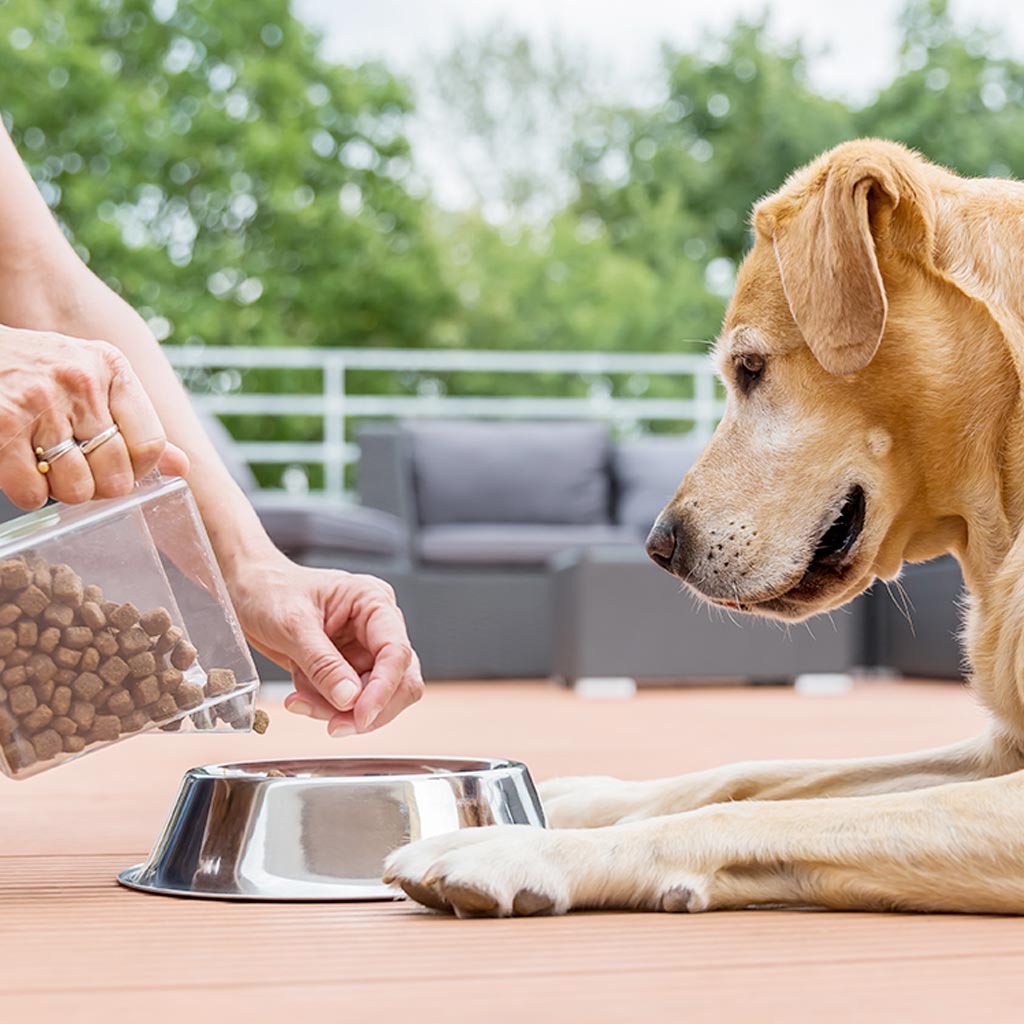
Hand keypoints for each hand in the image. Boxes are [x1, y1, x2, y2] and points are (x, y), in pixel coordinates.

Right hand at [0, 324, 187, 507]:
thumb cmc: (35, 370)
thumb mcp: (92, 379)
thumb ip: (136, 423)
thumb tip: (181, 469)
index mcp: (111, 368)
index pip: (151, 445)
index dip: (136, 470)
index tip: (117, 467)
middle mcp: (80, 382)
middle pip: (117, 474)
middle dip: (98, 485)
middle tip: (77, 468)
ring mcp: (39, 403)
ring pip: (77, 489)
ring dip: (61, 489)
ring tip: (46, 463)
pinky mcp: (2, 427)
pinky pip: (32, 493)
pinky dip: (28, 493)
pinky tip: (20, 466)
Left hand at [229, 554, 422, 735]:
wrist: (247, 591)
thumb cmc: (270, 590)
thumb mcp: (292, 625)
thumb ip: (323, 663)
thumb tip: (349, 699)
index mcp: (373, 602)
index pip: (396, 651)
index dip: (384, 688)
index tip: (361, 716)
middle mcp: (376, 627)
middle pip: (399, 680)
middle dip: (367, 707)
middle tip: (335, 725)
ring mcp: (364, 649)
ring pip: (374, 697)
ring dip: (339, 710)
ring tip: (300, 702)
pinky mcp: (347, 668)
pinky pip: (348, 701)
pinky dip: (325, 707)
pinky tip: (299, 696)